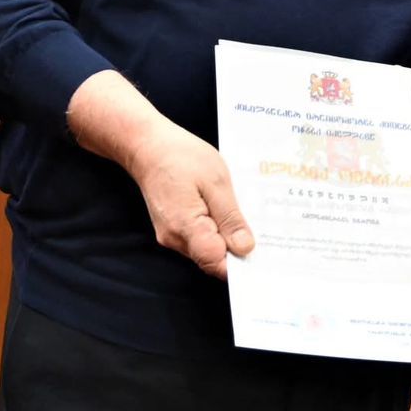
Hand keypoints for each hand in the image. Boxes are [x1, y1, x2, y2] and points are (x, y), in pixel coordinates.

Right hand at [67, 70, 252, 278]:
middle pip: (213, 259)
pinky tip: (227, 211)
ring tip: (246, 215)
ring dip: (227, 237)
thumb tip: (245, 248)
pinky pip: (199, 238)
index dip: (241, 264)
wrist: (148, 145)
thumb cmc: (181, 157)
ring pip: (207, 249)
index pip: (216, 263)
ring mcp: (171, 235)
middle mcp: (175, 239)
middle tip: (263, 231)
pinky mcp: (173, 228)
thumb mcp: (216, 181)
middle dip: (237, 249)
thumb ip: (230, 218)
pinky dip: (216, 229)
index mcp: (186, 227)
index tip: (263, 255)